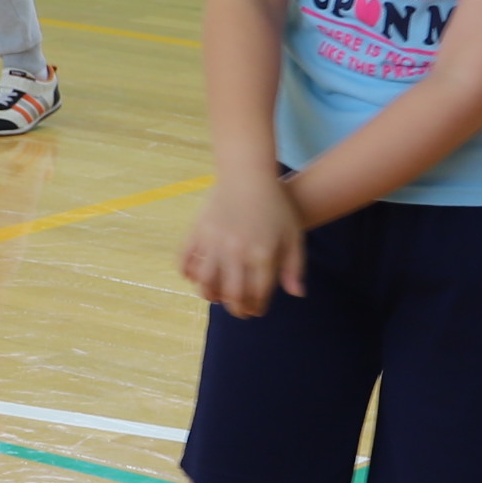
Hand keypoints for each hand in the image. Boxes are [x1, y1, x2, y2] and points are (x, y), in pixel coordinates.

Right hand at [178, 172, 305, 319]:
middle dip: (236, 308)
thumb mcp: (293, 235)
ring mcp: (214, 241)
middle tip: (238, 309)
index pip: (258, 294)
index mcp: (262, 253)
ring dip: (211, 295)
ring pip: (206, 282)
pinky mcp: (198, 231)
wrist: (248, 173)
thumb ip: (295, 267)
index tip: (256, 309)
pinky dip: (188, 273)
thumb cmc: (275, 205)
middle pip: (232, 294)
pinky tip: (198, 276)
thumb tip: (296, 295)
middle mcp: (237, 250)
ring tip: (217, 295)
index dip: (257, 307)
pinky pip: (186, 261)